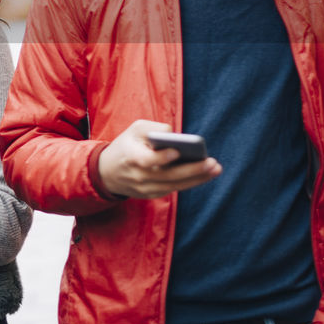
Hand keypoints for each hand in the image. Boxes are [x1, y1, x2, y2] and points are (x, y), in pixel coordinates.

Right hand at [96, 119, 220, 199]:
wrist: (107, 172)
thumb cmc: (126, 145)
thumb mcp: (134, 129)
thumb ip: (154, 128)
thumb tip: (175, 134)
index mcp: (131, 158)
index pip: (147, 161)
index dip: (161, 157)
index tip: (177, 151)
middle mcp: (138, 177)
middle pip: (168, 176)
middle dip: (192, 170)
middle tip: (212, 163)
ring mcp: (145, 189)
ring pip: (174, 186)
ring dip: (197, 178)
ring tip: (215, 169)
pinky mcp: (151, 195)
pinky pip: (173, 189)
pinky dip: (189, 183)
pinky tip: (205, 175)